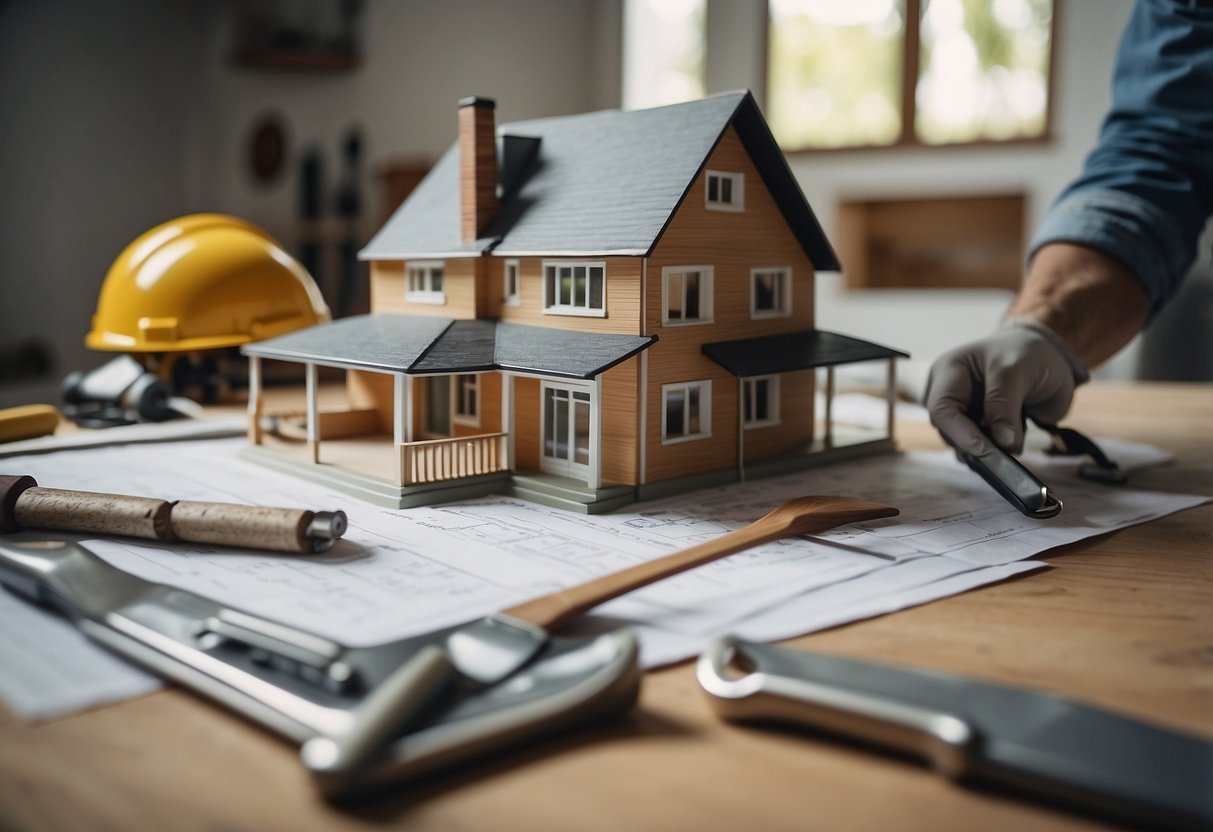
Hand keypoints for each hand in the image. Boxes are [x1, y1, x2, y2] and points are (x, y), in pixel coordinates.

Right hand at [924, 321, 1086, 455]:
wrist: (1048, 355)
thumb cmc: (1027, 352)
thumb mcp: (1016, 369)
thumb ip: (1005, 404)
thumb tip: (1003, 443)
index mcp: (950, 372)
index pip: (941, 408)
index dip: (960, 432)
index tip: (987, 450)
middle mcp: (952, 394)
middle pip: (949, 430)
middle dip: (974, 446)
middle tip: (1004, 460)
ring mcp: (966, 413)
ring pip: (963, 444)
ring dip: (986, 453)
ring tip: (1011, 453)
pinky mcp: (981, 427)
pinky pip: (978, 449)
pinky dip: (994, 456)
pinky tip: (1010, 453)